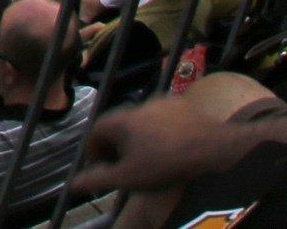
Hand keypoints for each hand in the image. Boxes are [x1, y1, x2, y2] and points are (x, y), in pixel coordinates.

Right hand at [71, 75, 286, 196]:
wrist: (214, 149)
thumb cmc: (167, 164)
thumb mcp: (129, 178)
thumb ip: (99, 179)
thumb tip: (72, 183)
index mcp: (120, 120)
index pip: (95, 131)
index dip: (93, 150)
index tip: (98, 166)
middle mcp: (137, 105)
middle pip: (118, 125)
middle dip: (117, 145)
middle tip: (122, 165)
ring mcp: (161, 103)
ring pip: (141, 121)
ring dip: (139, 137)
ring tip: (148, 158)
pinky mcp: (182, 106)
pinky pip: (163, 119)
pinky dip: (160, 132)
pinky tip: (171, 148)